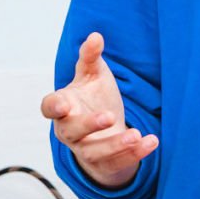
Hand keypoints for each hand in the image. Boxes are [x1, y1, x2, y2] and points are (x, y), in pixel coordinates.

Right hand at [40, 31, 157, 188]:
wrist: (106, 130)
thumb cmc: (94, 98)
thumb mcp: (93, 75)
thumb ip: (90, 57)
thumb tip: (95, 36)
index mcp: (63, 106)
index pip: (49, 108)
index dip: (54, 107)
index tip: (63, 104)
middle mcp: (69, 130)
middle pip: (71, 131)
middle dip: (89, 125)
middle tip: (109, 116)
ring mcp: (85, 149)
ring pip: (95, 152)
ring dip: (115, 144)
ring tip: (136, 134)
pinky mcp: (104, 163)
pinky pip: (118, 162)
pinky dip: (134, 154)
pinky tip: (151, 142)